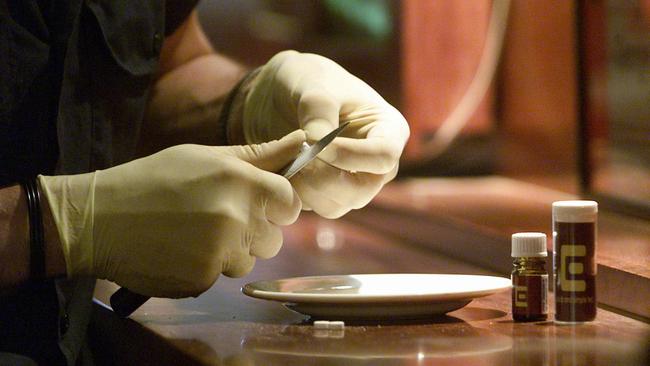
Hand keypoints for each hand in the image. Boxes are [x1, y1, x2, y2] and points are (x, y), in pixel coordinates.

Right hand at [38, 131, 305, 297]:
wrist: (100, 219)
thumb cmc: (154, 179)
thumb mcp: (205, 157)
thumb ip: (258, 155)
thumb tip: (301, 140)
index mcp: (240, 181)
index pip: (290, 202)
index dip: (279, 205)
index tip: (262, 205)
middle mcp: (237, 217)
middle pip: (274, 237)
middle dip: (254, 231)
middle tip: (218, 219)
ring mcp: (221, 251)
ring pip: (249, 260)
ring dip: (231, 252)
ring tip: (196, 235)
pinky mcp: (204, 279)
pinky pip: (221, 276)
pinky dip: (206, 268)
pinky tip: (181, 252)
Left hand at [241, 50, 409, 217]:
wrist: (280, 94)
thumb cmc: (307, 79)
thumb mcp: (312, 81)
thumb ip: (317, 109)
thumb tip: (317, 142)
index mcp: (388, 130)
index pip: (383, 156)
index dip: (351, 156)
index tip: (318, 146)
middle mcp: (376, 164)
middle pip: (362, 189)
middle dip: (325, 178)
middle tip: (297, 158)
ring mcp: (353, 183)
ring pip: (336, 205)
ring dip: (307, 189)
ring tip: (287, 160)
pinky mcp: (327, 194)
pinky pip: (313, 206)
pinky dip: (294, 193)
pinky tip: (281, 169)